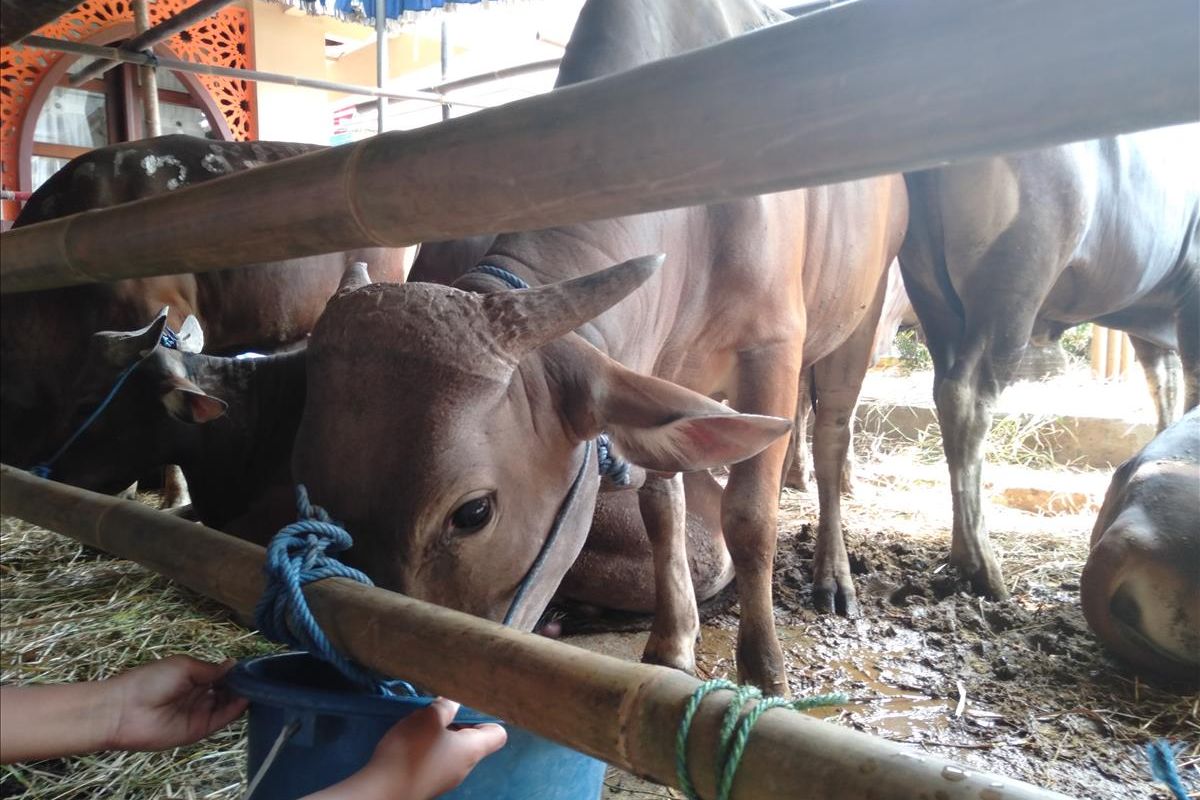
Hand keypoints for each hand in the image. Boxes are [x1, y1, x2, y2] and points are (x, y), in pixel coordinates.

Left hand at [104, 655, 247, 751]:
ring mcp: (199, 712)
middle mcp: (199, 695)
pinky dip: (235, 711)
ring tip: (257, 687)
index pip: (221, 675)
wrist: (123, 711)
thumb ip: (210, 669)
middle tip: (258, 678)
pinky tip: (245, 699)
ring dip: (242, 696)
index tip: (253, 666)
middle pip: (228, 690)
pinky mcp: (199, 730)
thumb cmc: (150, 681)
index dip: (236, 671)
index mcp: (194, 677)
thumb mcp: (183, 666)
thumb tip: (234, 664)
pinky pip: (221, 719)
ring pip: (228, 705)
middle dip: (242, 684)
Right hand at [307, 698, 506, 799]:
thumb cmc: (413, 751)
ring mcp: (447, 777)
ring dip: (442, 733)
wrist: (383, 791)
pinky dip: (430, 747)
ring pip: (453, 750)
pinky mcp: (429, 782)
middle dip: (460, 721)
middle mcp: (465, 767)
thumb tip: (455, 702)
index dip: (489, 717)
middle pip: (474, 740)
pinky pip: (438, 760)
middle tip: (442, 707)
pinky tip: (412, 739)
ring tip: (424, 720)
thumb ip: (447, 706)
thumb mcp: (430, 717)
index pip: (498, 734)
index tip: (471, 704)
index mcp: (473, 750)